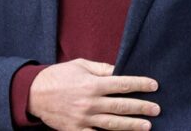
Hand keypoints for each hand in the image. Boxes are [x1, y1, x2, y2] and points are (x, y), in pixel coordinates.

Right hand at [28, 58, 159, 130]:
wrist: (33, 94)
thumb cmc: (58, 76)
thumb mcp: (79, 65)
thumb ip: (100, 68)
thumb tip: (119, 70)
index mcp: (91, 84)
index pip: (122, 84)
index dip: (140, 84)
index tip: (154, 85)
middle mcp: (90, 102)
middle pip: (122, 106)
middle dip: (142, 107)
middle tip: (157, 109)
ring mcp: (83, 119)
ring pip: (114, 124)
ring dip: (132, 125)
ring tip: (147, 126)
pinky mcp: (76, 130)